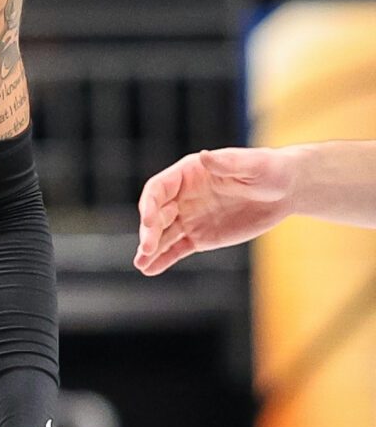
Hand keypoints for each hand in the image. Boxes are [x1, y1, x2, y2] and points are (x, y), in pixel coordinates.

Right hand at [135, 147, 299, 273]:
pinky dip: (164, 259)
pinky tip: (150, 269)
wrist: (286, 190)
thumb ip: (227, 163)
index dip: (149, 205)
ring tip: (140, 264)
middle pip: (156, 214)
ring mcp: (189, 218)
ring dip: (149, 249)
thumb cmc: (271, 169)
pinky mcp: (200, 237)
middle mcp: (182, 196)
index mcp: (188, 174)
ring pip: (163, 235)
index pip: (158, 189)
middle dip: (149, 232)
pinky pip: (177, 249)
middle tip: (146, 249)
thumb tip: (204, 156)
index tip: (150, 221)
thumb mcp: (253, 164)